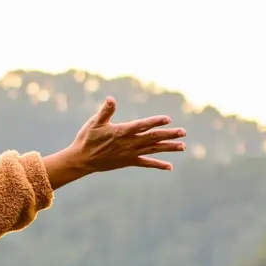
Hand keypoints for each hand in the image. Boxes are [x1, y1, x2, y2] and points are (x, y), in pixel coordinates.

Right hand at [43, 95, 187, 187]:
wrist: (82, 160)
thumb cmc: (87, 139)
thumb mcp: (94, 122)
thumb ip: (105, 111)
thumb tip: (111, 99)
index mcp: (121, 132)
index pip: (142, 125)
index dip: (155, 122)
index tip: (168, 119)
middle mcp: (129, 143)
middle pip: (153, 138)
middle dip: (169, 135)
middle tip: (183, 132)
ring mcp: (130, 153)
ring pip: (153, 150)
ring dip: (168, 148)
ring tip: (183, 146)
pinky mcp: (129, 161)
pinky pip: (146, 163)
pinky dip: (158, 164)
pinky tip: (169, 166)